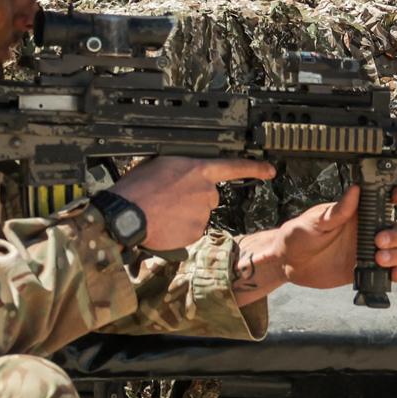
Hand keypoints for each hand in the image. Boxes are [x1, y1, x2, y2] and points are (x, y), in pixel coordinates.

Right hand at [108, 156, 273, 251]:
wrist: (126, 216)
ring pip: (199, 214)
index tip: (270, 170)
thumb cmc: (135, 189)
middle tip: (168, 199)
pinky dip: (180, 229)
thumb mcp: (157, 165)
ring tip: (161, 212)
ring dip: (184, 214)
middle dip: (193, 198)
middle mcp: (205, 190)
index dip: (255, 168)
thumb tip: (180, 175)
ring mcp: (202, 213)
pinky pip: (191, 231)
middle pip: (209, 196)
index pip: (234, 166)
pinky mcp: (196, 232)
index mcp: (197, 169)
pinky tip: (163, 224)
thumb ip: (179, 169)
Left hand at [234, 185, 396, 300]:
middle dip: (396, 233)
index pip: (382, 200)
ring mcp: (367, 249)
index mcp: (356, 212)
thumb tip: (354, 191)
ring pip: (396, 249)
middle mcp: (366, 230)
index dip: (396, 195)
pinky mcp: (364, 267)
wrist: (288, 262)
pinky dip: (394, 272)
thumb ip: (337, 211)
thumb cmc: (298, 235)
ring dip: (396, 253)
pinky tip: (391, 275)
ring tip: (379, 258)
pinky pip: (387, 270)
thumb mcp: (315, 221)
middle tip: (379, 240)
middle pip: (396, 227)